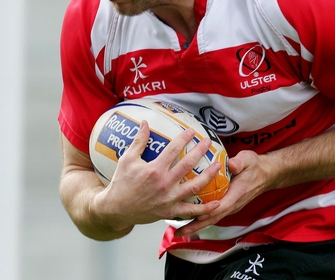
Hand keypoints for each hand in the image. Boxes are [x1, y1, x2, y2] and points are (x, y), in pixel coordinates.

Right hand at [95, 120, 222, 229]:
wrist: (116, 209)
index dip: (184, 138)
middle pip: (188, 164)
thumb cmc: (121, 183)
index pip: (173, 149)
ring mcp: (169, 199)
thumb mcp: (127, 159)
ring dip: (209, 176)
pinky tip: (217, 202)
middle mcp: (164, 183)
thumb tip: (145, 122)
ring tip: (218, 166)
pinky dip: (205, 208)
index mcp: (154, 169)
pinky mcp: (170, 212)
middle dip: (200, 151)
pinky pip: (191, 210)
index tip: (192, 131)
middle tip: (209, 142)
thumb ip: (139, 141)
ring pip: (195, 186)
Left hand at [175, 150, 273, 236]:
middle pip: (212, 218)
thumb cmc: (254, 166)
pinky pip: (213, 214)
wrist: (266, 174)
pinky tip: (189, 217)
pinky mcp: (227, 204)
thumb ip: (240, 162)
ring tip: (180, 231)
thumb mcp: (248, 160)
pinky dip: (201, 218)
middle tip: (179, 232)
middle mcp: (232, 204)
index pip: (220, 206)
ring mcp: (230, 206)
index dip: (207, 213)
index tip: (193, 217)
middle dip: (196, 226)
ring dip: (196, 225)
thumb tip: (231, 164)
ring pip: (212, 218)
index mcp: (236, 194)